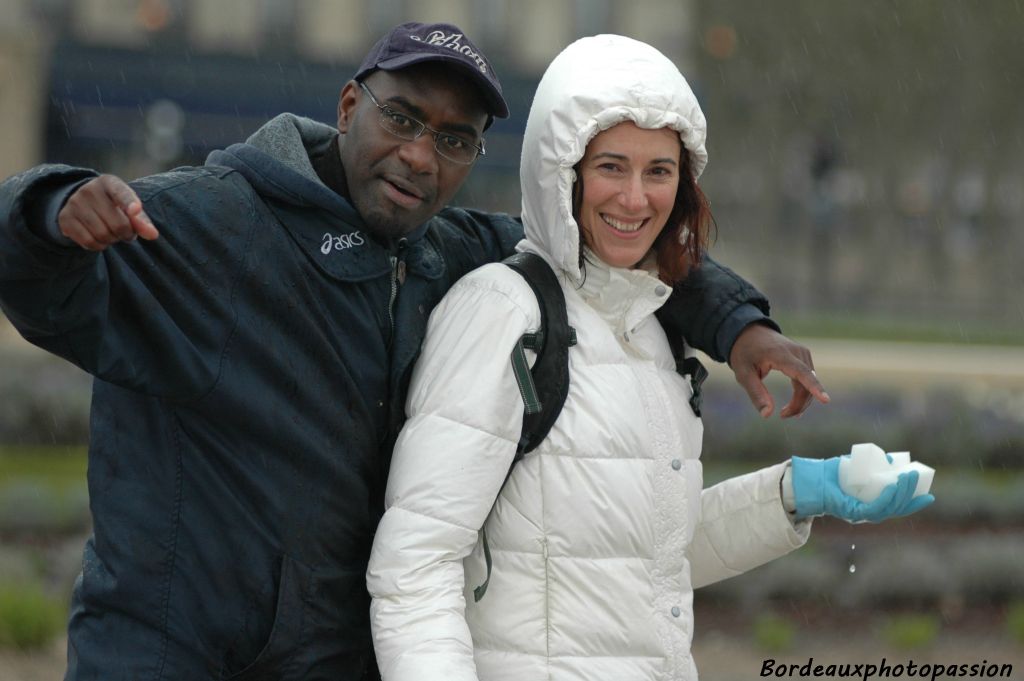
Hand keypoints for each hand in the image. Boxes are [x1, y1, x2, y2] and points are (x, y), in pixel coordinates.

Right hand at [58, 174, 158, 250]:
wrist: (82, 203)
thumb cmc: (113, 206)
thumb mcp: (128, 207)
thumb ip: (142, 220)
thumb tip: (153, 235)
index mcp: (109, 182)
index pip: (122, 194)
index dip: (130, 203)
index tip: (136, 210)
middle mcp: (89, 190)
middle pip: (118, 225)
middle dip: (127, 234)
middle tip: (126, 232)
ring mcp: (74, 203)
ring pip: (103, 235)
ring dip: (113, 241)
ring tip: (112, 233)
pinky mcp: (65, 219)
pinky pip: (89, 242)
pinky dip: (99, 246)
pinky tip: (100, 238)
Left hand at [729, 323, 828, 417]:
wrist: (749, 332)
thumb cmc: (744, 353)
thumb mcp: (743, 374)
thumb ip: (756, 393)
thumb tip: (767, 415)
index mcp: (781, 355)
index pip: (802, 373)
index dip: (814, 387)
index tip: (826, 400)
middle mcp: (796, 352)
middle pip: (807, 383)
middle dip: (799, 404)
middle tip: (783, 416)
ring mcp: (802, 353)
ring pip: (810, 382)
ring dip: (802, 400)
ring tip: (785, 413)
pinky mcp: (804, 356)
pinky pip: (809, 377)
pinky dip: (804, 392)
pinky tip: (796, 405)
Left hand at [790, 456, 934, 522]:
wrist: (811, 481)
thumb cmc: (832, 475)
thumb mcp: (856, 469)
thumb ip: (872, 466)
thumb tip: (891, 459)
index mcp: (871, 505)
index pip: (898, 507)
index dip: (914, 503)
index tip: (930, 495)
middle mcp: (868, 513)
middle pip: (896, 508)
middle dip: (910, 493)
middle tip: (917, 477)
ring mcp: (860, 515)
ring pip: (888, 508)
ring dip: (901, 493)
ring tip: (908, 477)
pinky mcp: (852, 512)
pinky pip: (873, 508)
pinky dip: (885, 498)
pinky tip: (892, 487)